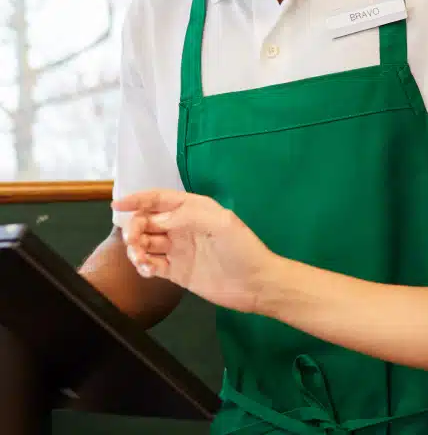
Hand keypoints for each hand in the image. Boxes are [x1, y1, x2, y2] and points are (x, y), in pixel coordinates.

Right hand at [112, 190, 272, 312]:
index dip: (138, 199)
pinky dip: (143, 265)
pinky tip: (146, 269)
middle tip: (135, 241)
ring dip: (136, 247)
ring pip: (146, 242)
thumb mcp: (221, 223)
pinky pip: (151, 264)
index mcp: (194, 209)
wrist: (255, 284)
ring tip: (141, 258)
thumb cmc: (243, 249)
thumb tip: (158, 220)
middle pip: (147, 221)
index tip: (117, 205)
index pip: (160, 199)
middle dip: (135, 227)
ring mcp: (179, 250)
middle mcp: (183, 227)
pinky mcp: (177, 272)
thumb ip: (189, 216)